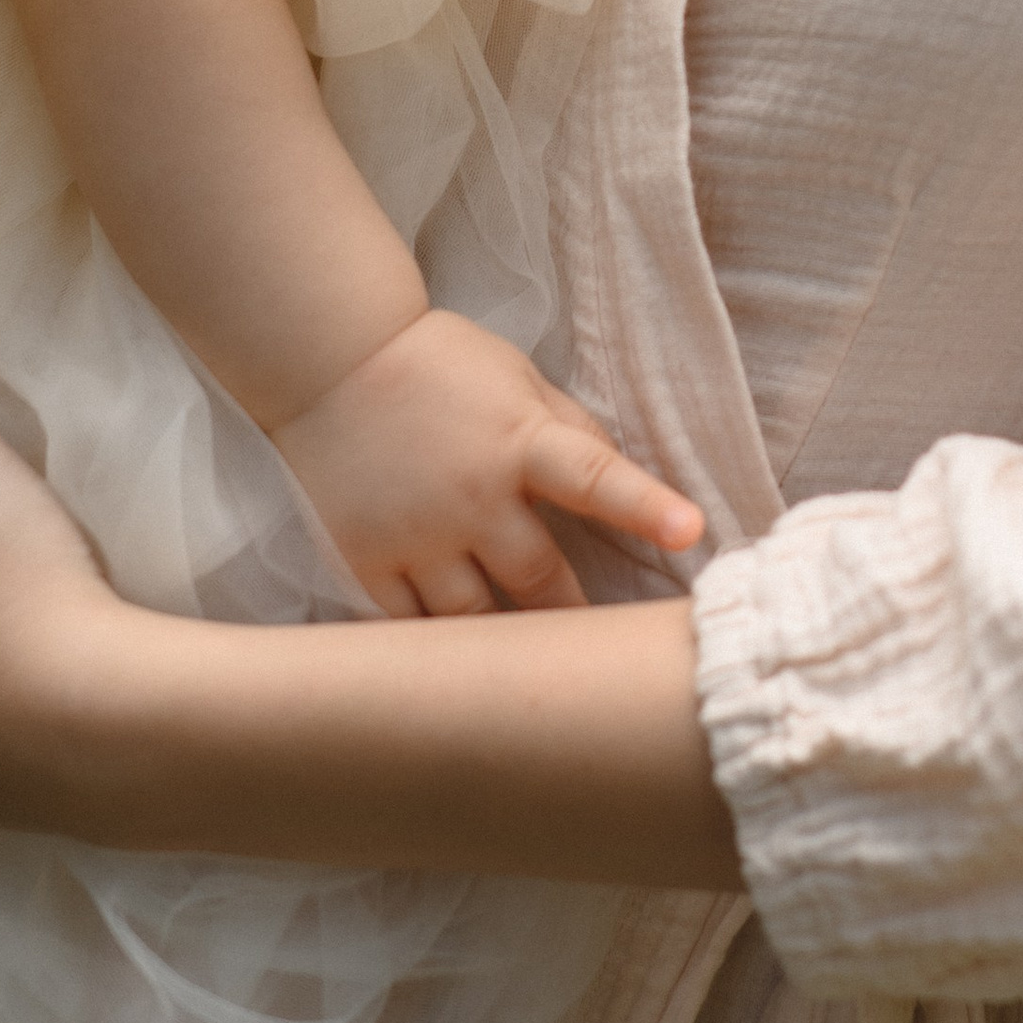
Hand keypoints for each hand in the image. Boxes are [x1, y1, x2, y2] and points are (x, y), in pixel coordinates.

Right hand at [269, 310, 704, 616]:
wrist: (330, 360)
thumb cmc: (440, 364)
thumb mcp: (519, 379)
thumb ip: (569, 432)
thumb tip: (617, 478)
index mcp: (520, 441)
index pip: (596, 478)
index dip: (647, 506)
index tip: (692, 531)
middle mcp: (472, 496)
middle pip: (539, 581)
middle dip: (572, 617)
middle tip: (599, 648)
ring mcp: (416, 535)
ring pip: (475, 621)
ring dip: (507, 640)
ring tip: (529, 663)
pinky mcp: (368, 560)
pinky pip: (412, 626)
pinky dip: (439, 643)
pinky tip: (458, 655)